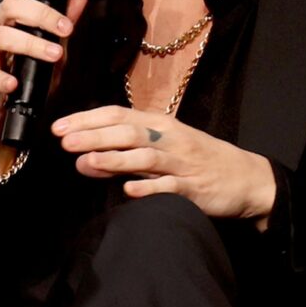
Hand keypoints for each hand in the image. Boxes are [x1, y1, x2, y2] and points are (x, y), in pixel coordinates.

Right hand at [0, 0, 87, 176]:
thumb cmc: (23, 76)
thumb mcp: (50, 47)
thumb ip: (62, 23)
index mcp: (9, 15)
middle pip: (10, 5)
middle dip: (42, 13)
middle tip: (65, 28)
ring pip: (0, 35)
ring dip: (31, 43)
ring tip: (54, 54)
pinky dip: (2, 78)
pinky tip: (15, 82)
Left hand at [51, 106, 276, 227]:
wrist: (245, 178)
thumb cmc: (199, 160)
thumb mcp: (165, 147)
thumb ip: (128, 152)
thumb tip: (86, 155)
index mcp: (161, 125)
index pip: (119, 114)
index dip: (88, 119)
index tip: (59, 127)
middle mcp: (170, 139)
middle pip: (128, 132)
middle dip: (95, 136)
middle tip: (65, 142)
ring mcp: (183, 164)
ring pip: (145, 157)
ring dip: (114, 159)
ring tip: (86, 163)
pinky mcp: (194, 189)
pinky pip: (169, 187)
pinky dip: (149, 188)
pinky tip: (129, 191)